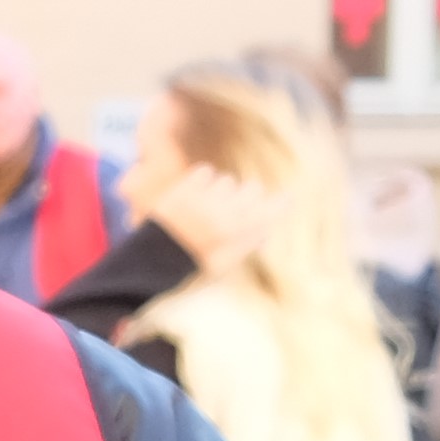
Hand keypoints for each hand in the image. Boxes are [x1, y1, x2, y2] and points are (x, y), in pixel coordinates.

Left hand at [141, 160, 286, 277]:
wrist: (153, 263)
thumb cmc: (191, 268)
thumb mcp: (226, 266)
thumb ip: (247, 244)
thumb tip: (264, 230)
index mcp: (240, 236)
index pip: (272, 212)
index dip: (281, 204)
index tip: (286, 199)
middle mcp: (227, 215)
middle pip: (253, 188)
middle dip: (248, 196)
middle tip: (235, 206)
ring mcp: (206, 201)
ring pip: (228, 181)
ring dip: (222, 191)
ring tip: (208, 205)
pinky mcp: (186, 190)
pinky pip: (206, 172)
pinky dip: (204, 181)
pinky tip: (197, 194)